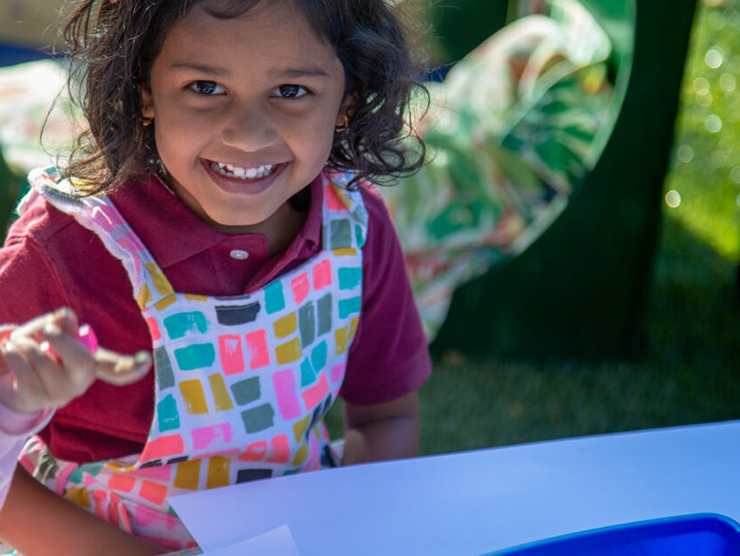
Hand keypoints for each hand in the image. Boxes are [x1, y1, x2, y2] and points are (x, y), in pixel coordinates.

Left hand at [0, 308, 150, 413]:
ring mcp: (58, 394)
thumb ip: (62, 324)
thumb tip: (64, 318)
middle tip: (45, 329)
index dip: (132, 367)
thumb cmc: (39, 349)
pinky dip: (13, 352)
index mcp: (91, 364)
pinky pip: (22, 369)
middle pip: (81, 361)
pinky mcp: (34, 399)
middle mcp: (80, 382)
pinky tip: (12, 352)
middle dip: (60, 339)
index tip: (146, 361)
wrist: (8, 376)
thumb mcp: (53, 332)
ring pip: (43, 359)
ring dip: (25, 342)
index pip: (117, 369)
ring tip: (20, 343)